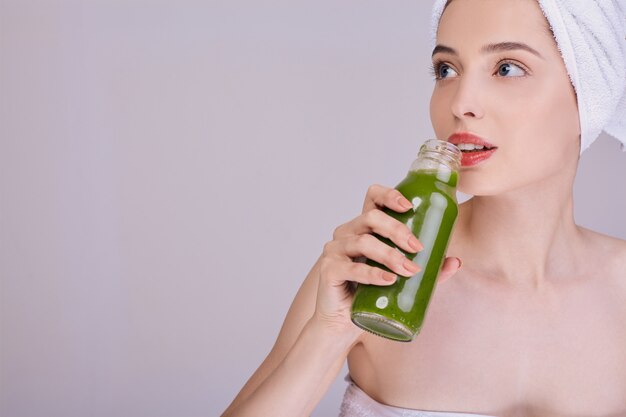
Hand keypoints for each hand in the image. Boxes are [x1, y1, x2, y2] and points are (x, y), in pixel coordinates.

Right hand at [311, 184, 461, 338]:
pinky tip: (388, 280)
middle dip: (398, 230)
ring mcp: (335, 250)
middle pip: (371, 217)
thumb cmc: (369, 295)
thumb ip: (427, 269)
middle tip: (417, 248)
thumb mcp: (399, 277)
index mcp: (364, 227)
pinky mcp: (328, 269)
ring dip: (389, 255)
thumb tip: (455, 261)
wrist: (342, 322)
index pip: (372, 197)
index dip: (389, 195)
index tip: (409, 206)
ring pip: (363, 241)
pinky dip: (372, 274)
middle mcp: (347, 233)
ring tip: (407, 270)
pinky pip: (351, 268)